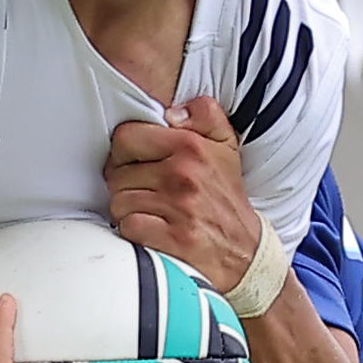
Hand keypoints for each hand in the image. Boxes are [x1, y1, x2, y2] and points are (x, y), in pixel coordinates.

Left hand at [105, 96, 258, 292]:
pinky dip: (134, 230)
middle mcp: (183, 174)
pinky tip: (150, 228)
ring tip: (148, 210)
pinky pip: (128, 226)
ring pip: (119, 201)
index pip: (126, 137)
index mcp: (191, 146)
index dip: (124, 152)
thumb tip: (172, 112)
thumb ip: (204, 113)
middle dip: (124, 184)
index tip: (135, 163)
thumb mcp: (225, 144)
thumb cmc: (226, 196)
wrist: (245, 250)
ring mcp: (178, 207)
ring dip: (127, 210)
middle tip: (143, 191)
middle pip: (117, 173)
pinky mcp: (174, 238)